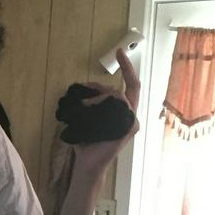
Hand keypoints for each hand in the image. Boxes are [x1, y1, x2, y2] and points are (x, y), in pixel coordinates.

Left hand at [72, 47, 140, 172]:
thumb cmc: (86, 143)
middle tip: (85, 90)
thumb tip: (82, 90)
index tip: (120, 51)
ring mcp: (132, 122)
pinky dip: (105, 105)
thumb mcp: (87, 119)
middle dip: (103, 86)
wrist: (87, 163)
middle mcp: (131, 115)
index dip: (127, 67)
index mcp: (123, 112)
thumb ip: (89, 104)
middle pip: (122, 88)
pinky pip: (121, 107)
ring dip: (98, 98)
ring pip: (119, 96)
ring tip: (83, 108)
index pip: (130, 85)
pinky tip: (92, 113)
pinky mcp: (129, 128)